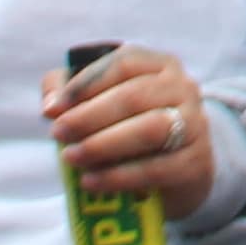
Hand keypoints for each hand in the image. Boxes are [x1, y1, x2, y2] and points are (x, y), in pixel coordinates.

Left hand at [44, 44, 215, 220]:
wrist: (181, 168)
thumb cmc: (133, 126)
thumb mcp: (104, 102)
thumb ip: (70, 91)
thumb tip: (50, 105)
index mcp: (160, 65)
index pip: (122, 63)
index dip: (85, 84)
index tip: (53, 107)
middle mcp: (183, 88)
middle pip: (134, 96)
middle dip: (89, 116)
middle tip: (58, 133)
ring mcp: (195, 125)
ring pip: (150, 129)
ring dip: (104, 144)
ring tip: (72, 157)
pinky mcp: (195, 163)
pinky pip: (156, 169)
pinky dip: (118, 176)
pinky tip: (91, 181)